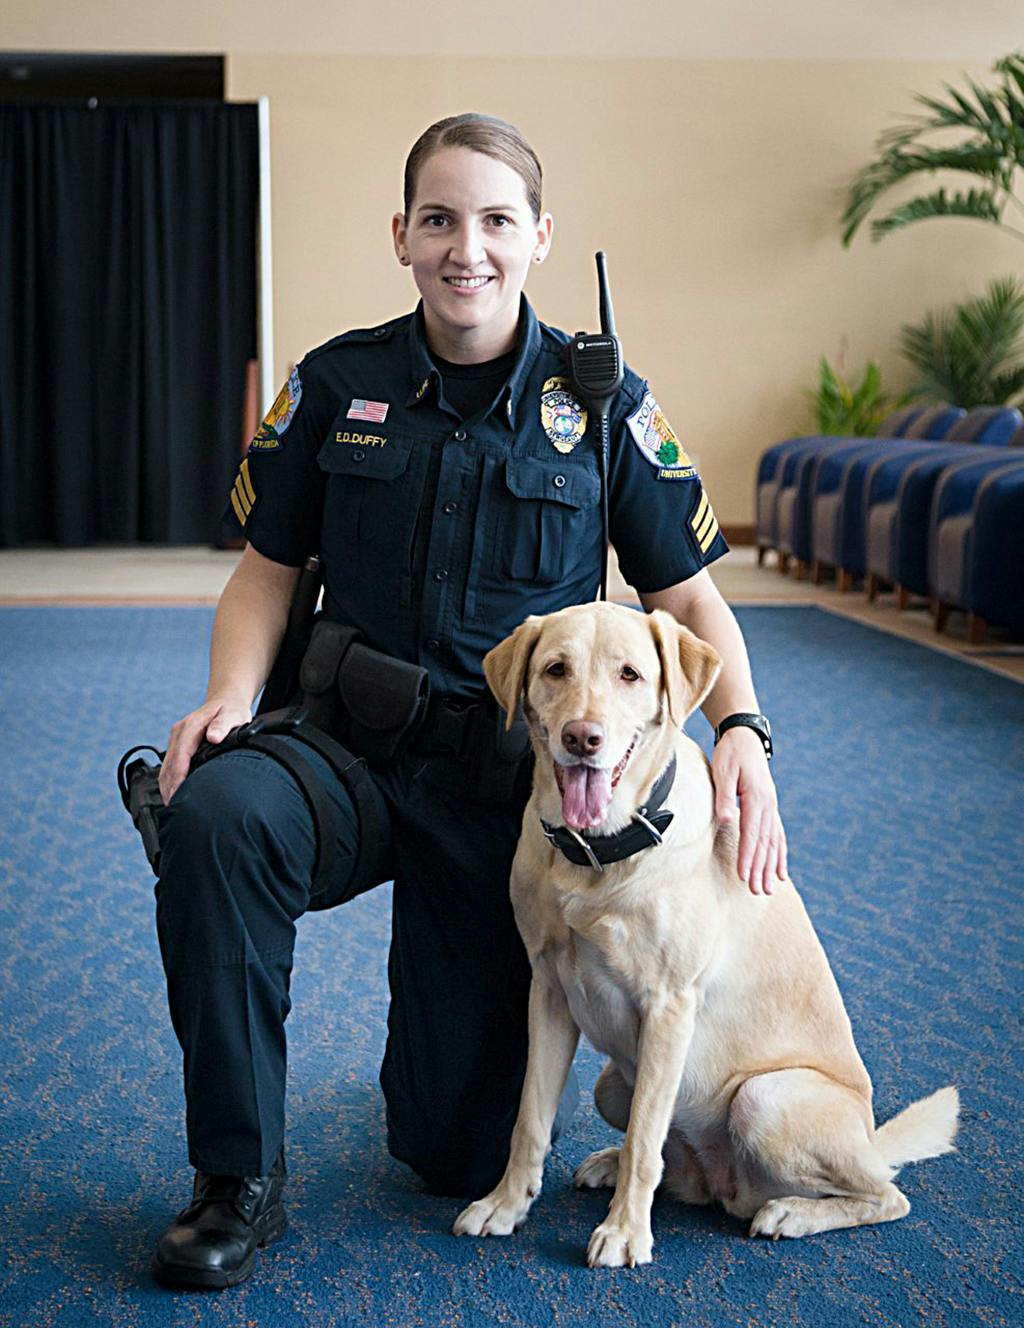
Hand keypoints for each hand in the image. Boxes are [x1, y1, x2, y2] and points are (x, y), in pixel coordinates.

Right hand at [158, 696, 251, 805]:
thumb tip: (213, 737)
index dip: (178, 776)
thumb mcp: (233, 715)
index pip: (180, 755)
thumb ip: (224, 725)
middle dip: (170, 787)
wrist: (226, 701)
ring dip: (166, 786)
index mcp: (191, 726)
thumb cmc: (231, 710)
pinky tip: (172, 795)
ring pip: (166, 767)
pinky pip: (169, 766)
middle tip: (174, 808)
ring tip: (172, 806)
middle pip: (169, 764)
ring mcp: (176, 740)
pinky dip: (168, 781)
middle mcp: (179, 733)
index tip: (178, 793)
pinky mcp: (177, 746)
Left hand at [711, 726, 786, 895]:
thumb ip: (725, 796)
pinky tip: (780, 871)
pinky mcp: (770, 807)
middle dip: (761, 868)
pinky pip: (778, 835)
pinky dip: (780, 854)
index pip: (751, 833)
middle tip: (758, 891)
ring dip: (770, 866)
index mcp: (757, 797)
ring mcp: (772, 807)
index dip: (748, 855)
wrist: (745, 736)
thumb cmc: (730, 753)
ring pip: (773, 842)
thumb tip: (727, 819)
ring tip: (769, 888)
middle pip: (765, 842)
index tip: (744, 875)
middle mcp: (769, 805)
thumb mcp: (723, 770)